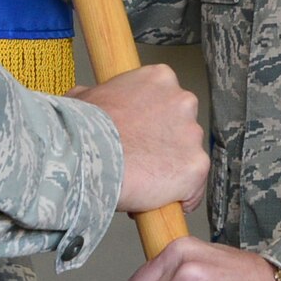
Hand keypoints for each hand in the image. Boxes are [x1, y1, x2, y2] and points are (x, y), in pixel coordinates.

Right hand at [70, 64, 206, 214]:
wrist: (88, 155)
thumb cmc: (84, 127)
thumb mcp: (85, 98)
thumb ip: (98, 96)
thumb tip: (86, 100)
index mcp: (160, 78)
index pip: (167, 100)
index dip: (154, 122)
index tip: (141, 137)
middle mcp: (183, 101)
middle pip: (182, 127)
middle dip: (166, 145)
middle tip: (141, 160)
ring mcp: (192, 135)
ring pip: (188, 157)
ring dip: (172, 170)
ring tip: (144, 183)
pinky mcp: (196, 166)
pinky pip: (193, 188)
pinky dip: (179, 197)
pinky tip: (159, 202)